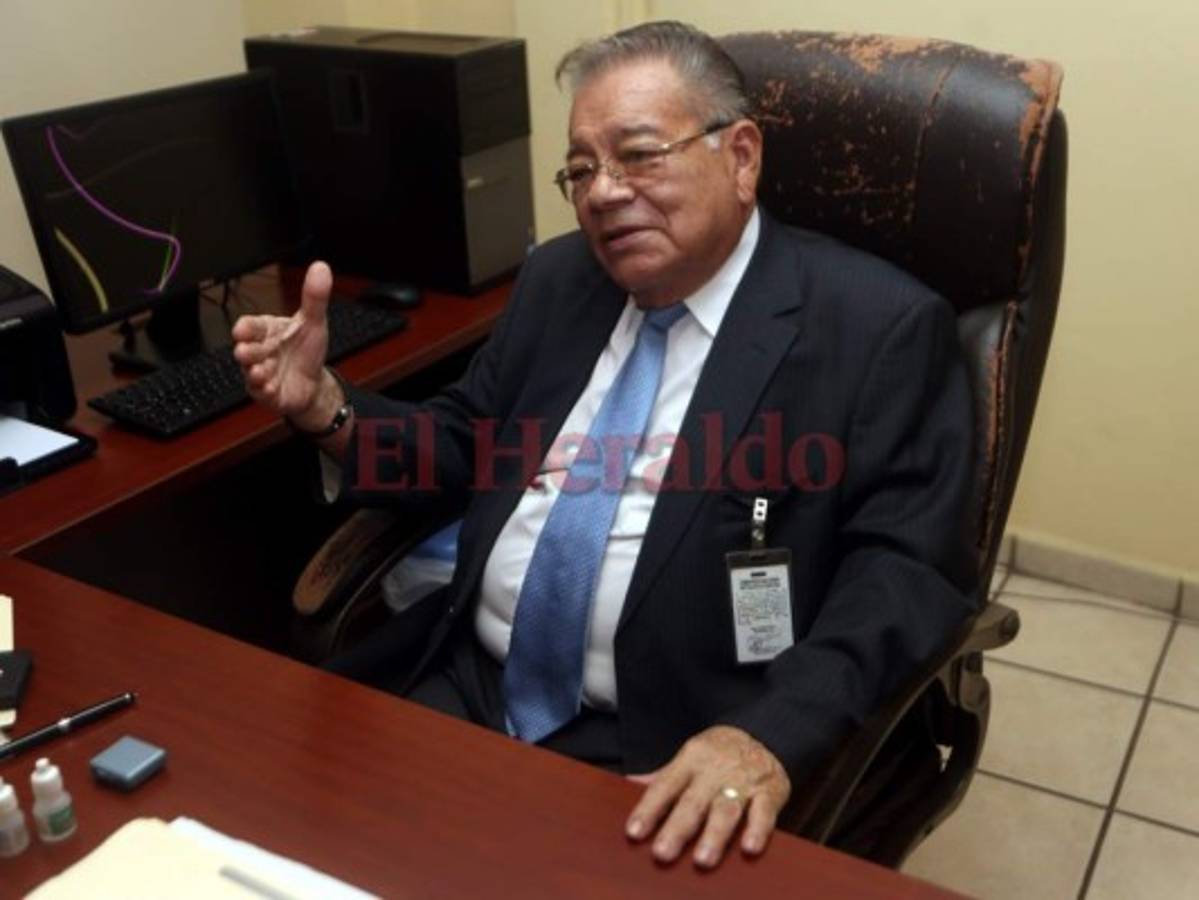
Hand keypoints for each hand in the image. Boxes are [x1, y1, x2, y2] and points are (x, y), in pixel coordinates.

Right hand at [232, 261, 335, 426]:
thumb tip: (321, 268)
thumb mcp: (314, 322)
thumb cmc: (306, 350)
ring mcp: (260, 373)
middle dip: (246, 351)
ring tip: (261, 371)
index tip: (242, 330)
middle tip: (246, 352)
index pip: (251, 326)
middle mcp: (260, 352)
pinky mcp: (266, 393)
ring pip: (251, 372)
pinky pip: (261, 393)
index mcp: (267, 332)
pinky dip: (266, 390)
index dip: (246, 328)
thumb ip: (314, 297)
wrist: (313, 383)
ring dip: (255, 372)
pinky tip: (272, 387)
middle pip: (246, 350)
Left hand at [625, 725, 790, 868]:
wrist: (766, 734)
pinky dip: (757, 829)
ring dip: (714, 835)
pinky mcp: (770, 791)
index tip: (633, 831)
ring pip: (726, 809)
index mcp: (690, 760)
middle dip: (677, 828)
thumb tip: (625, 786)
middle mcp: (715, 771)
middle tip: (662, 853)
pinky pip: (764, 811)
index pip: (664, 786)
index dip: (648, 809)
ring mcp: (743, 781)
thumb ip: (661, 777)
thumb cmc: (718, 755)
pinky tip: (749, 847)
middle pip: (693, 801)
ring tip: (702, 860)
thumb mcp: (688, 759)